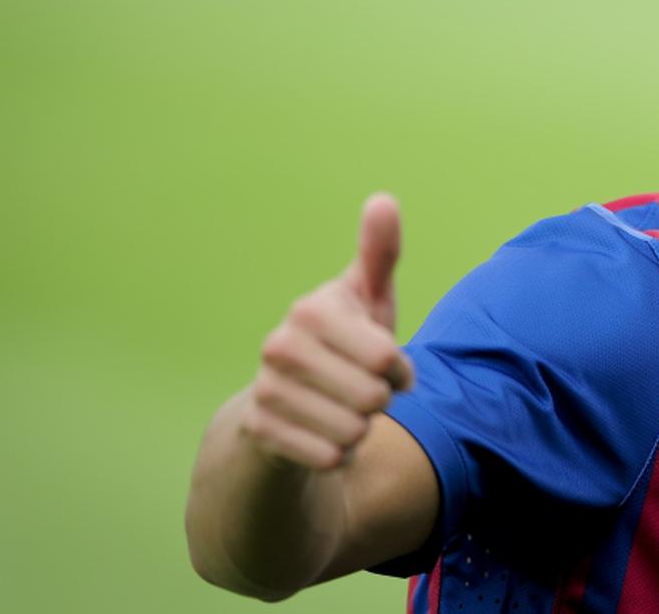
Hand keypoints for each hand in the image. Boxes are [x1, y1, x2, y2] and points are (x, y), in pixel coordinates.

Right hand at [240, 193, 414, 470]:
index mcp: (311, 309)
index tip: (385, 363)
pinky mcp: (259, 431)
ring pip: (353, 432)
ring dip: (359, 430)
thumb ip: (379, 254)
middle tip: (360, 390)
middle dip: (379, 402)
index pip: (388, 358)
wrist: (288, 402)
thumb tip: (384, 200)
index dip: (399, 370)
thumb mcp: (368, 299)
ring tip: (340, 409)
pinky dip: (337, 455)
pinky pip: (329, 458)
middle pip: (373, 399)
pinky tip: (322, 434)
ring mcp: (265, 389)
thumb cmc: (345, 344)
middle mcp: (280, 345)